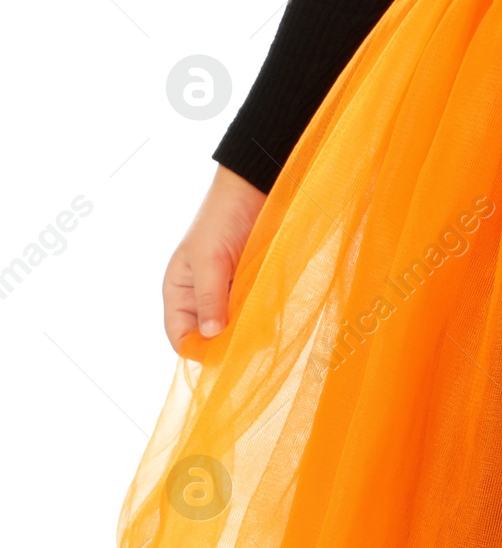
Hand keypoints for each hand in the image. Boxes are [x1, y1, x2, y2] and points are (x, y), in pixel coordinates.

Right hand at [163, 165, 267, 355]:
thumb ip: (210, 298)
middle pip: (211, 338)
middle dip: (229, 345)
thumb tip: (211, 335)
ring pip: (236, 328)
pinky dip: (264, 318)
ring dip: (250, 332)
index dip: (198, 350)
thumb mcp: (209, 259)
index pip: (181, 337)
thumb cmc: (222, 220)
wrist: (255, 191)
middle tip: (252, 346)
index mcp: (180, 293)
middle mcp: (203, 298)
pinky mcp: (253, 287)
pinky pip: (257, 312)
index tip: (223, 356)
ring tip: (266, 332)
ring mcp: (230, 294)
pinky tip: (276, 319)